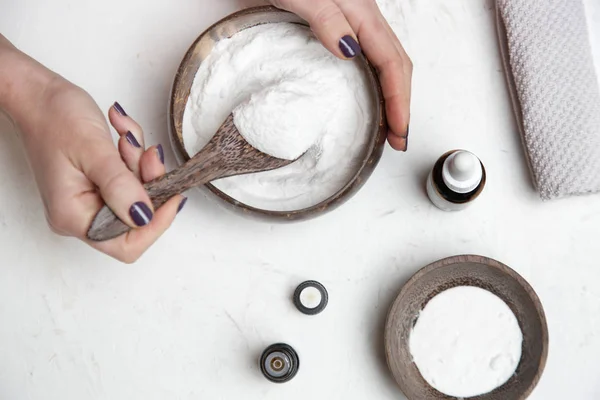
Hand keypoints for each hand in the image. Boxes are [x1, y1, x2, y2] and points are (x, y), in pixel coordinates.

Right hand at [0, 45, 184, 262]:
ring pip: (137, 194)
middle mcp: (80, 214)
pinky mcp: (98, 184)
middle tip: (148, 153)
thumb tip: (143, 217)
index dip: (155, 223)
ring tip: (127, 137)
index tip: (173, 195)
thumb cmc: (54, 118)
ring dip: (140, 164)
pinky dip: (133, 156)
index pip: (125, 245)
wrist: (39, 94)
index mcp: (73, 216)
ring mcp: (90, 199)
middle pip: (135, 217)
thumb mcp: (94, 150)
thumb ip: (120, 186)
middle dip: (149, 183)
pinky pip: (130, 178)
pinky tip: (122, 134)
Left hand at [269, 0, 411, 150]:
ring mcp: (355, 22)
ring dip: (392, 96)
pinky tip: (370, 94)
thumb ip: (327, 20)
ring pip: (386, 63)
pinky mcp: (343, 24)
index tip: (399, 132)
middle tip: (398, 138)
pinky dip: (377, 82)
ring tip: (389, 125)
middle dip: (402, 104)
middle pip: (397, 66)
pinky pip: (370, 58)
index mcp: (363, 14)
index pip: (392, 64)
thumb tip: (350, 52)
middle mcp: (365, 19)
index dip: (399, 101)